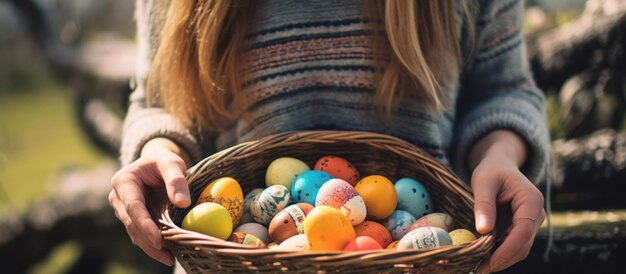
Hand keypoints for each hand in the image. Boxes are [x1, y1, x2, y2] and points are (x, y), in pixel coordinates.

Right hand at [108, 138, 192, 265]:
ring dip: (151, 248)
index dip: (144, 224)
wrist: (157, 164)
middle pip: (132, 224)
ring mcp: (124, 210)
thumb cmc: (163, 161)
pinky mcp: (133, 219)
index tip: (158, 239)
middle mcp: (118, 198)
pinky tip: (167, 255)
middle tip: (167, 255)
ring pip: (135, 233)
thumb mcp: (171, 163)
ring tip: (169, 259)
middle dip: (148, 241)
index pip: (133, 206)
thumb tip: (183, 203)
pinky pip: (141, 235)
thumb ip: (176, 180)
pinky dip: (153, 246)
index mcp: (123, 181)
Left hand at [468, 131, 545, 272]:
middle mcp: (536, 213)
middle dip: (501, 259)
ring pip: (519, 248)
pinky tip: (481, 258)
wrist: (500, 165)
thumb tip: (483, 231)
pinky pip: (512, 244)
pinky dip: (498, 253)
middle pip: (523, 245)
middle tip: (477, 269)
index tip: (488, 262)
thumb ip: (483, 205)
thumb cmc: (491, 170)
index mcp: (531, 200)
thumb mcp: (482, 182)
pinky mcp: (522, 228)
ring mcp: (531, 222)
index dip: (506, 250)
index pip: (523, 231)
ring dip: (500, 259)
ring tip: (477, 266)